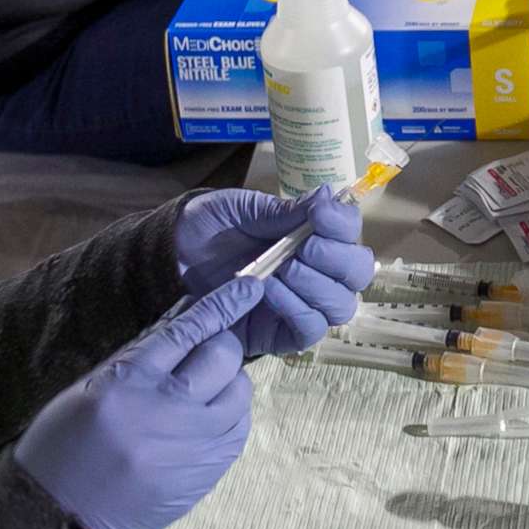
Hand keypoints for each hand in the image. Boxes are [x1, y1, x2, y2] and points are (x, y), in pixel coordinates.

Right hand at [13, 277, 263, 528]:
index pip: (187, 329)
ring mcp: (191, 447)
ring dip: (227, 383)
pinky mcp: (206, 475)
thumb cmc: (65, 446)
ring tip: (202, 391)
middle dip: (220, 346)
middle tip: (202, 356)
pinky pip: (238, 430)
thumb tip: (188, 315)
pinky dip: (229, 416)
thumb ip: (142, 352)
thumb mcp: (91, 387)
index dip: (223, 303)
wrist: (60, 521)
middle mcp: (165, 411)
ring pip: (239, 392)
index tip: (251, 286)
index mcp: (127, 382)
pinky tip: (207, 419)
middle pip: (223, 356)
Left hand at [175, 186, 375, 355]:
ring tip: (283, 270)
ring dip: (317, 286)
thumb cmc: (210, 227)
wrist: (171, 257)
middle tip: (303, 249)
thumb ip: (286, 211)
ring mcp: (302, 304)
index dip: (343, 225)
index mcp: (313, 235)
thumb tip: (329, 195)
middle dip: (337, 260)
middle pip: (357, 274)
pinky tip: (270, 292)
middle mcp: (317, 271)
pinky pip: (309, 330)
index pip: (350, 233)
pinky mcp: (282, 334)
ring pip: (340, 306)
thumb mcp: (246, 210)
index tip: (319, 215)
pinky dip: (296, 311)